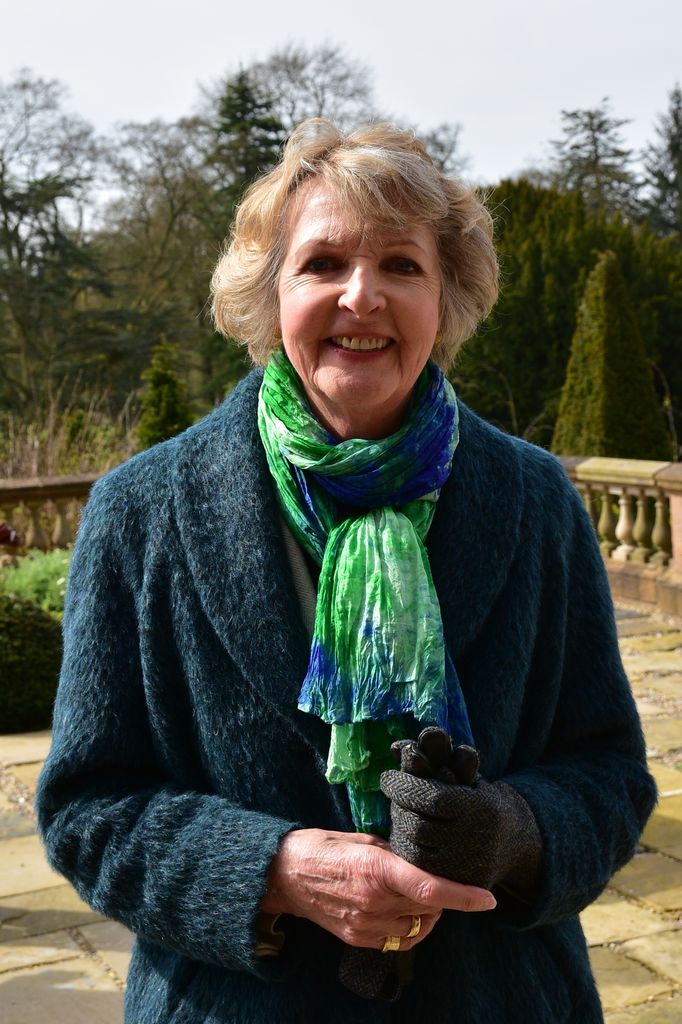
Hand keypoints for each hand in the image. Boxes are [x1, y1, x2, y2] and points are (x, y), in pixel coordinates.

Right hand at [262, 827, 495, 951]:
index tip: (488, 899)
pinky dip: (412, 928)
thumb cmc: (323, 847)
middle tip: (442, 878)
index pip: (430, 889)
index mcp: (376, 868)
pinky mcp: (358, 938)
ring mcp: (366, 924)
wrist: (285, 875)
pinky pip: (400, 940)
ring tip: (421, 894)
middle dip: (443, 897)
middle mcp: (374, 900)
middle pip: (428, 907)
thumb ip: (394, 853)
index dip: (463, 896)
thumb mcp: (362, 839)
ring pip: (417, 926)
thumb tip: (422, 860)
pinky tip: (407, 911)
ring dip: (428, 913)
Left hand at [381, 728, 541, 892]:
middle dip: (398, 807)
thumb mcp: (466, 774)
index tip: (387, 777)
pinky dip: (406, 849)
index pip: (430, 797)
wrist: (514, 841)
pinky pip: (421, 869)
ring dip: (399, 827)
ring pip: (416, 849)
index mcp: (477, 808)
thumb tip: (396, 746)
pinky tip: (403, 834)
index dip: (404, 786)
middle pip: (418, 824)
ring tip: (397, 811)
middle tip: (390, 794)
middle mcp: (473, 838)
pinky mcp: (459, 882)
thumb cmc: (482, 799)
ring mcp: (466, 864)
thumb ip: (434, 759)